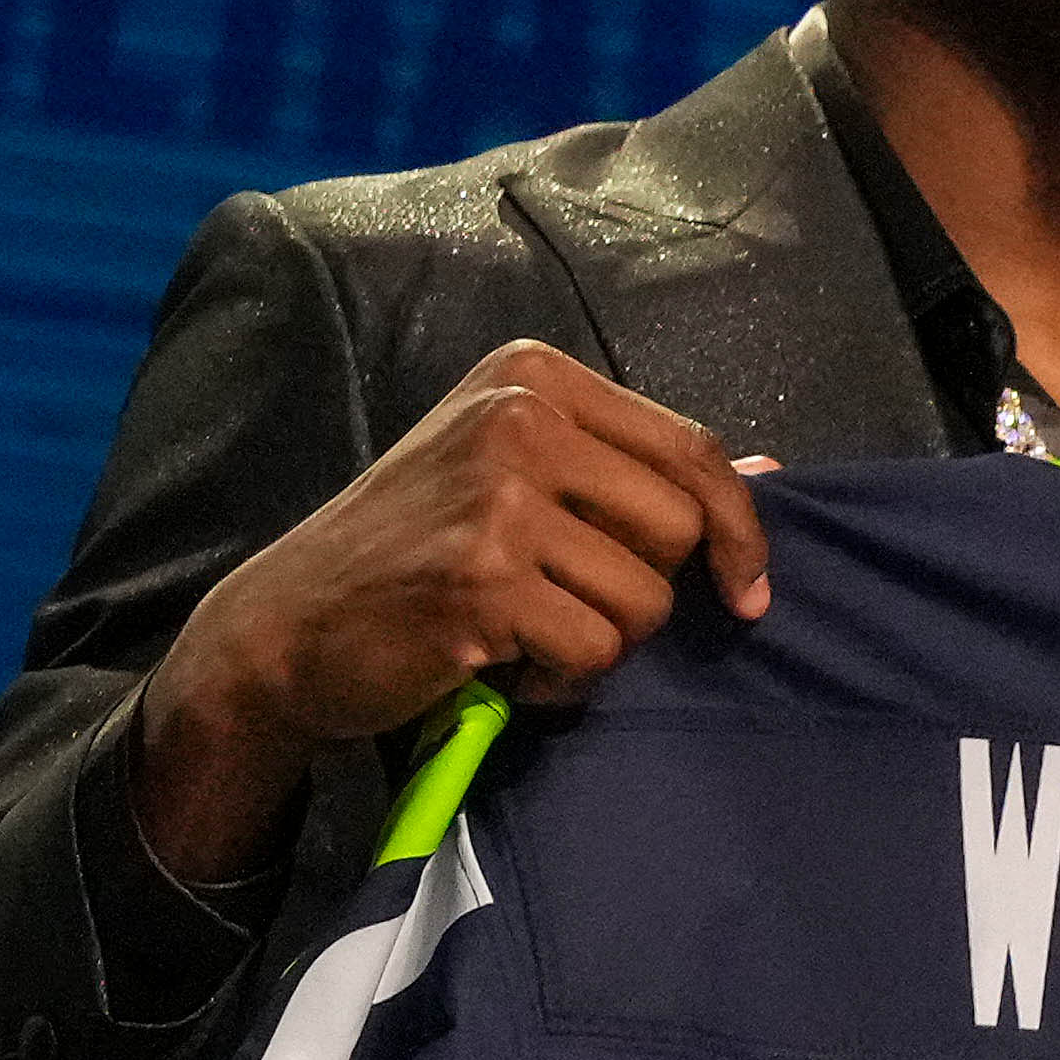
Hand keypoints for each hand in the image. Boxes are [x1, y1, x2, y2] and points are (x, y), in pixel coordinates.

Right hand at [132, 347, 773, 886]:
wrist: (289, 623)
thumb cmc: (417, 550)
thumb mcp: (518, 475)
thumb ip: (633, 470)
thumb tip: (770, 473)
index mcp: (533, 375)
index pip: (693, 449)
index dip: (742, 531)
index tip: (749, 592)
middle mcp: (518, 415)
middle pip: (682, 527)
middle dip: (645, 592)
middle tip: (567, 606)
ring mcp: (497, 493)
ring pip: (646, 599)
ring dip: (600, 644)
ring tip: (524, 635)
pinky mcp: (482, 577)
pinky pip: (595, 651)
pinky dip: (563, 683)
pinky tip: (502, 666)